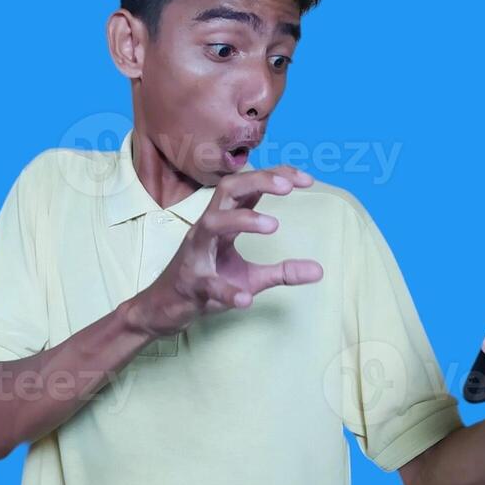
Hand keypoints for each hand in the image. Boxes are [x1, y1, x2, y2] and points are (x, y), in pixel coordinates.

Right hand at [128, 165, 324, 339]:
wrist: (165, 308)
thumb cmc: (208, 283)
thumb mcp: (252, 277)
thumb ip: (283, 271)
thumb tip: (320, 271)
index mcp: (224, 221)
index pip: (249, 187)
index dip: (276, 176)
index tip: (307, 179)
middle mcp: (208, 228)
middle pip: (228, 189)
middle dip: (258, 181)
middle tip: (289, 186)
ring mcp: (196, 253)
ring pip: (212, 223)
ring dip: (243, 220)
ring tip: (273, 226)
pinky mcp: (190, 282)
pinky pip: (208, 284)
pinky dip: (227, 290)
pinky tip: (246, 298)